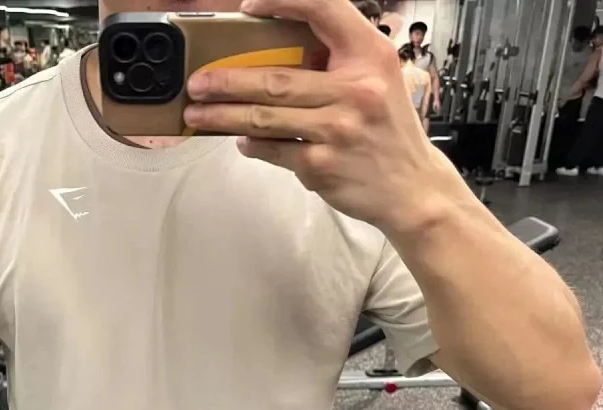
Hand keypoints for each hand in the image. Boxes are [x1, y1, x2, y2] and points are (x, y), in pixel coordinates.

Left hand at [183, 0, 460, 232]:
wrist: (413, 190)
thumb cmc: (390, 134)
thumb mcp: (380, 81)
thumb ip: (340, 62)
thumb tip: (278, 58)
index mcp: (370, 57)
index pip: (323, 9)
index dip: (282, 1)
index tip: (248, 6)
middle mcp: (354, 89)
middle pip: (274, 78)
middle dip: (227, 81)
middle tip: (198, 81)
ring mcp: (335, 130)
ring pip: (264, 117)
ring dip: (223, 115)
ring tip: (198, 113)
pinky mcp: (320, 165)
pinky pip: (274, 150)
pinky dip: (252, 145)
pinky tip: (240, 141)